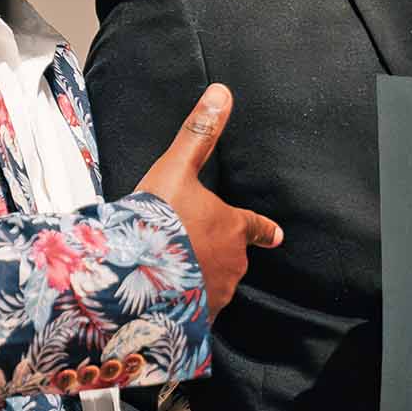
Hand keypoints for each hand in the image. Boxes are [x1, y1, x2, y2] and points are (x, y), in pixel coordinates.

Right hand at [133, 84, 282, 317]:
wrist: (136, 271)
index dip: (264, 230)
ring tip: (175, 275)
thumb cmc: (158, 217)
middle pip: (231, 256)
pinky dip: (187, 306)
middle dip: (215, 253)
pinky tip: (169, 304)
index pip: (255, 226)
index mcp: (233, 227)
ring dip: (200, 279)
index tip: (276, 235)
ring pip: (215, 284)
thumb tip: (222, 93)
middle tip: (190, 248)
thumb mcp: (176, 167)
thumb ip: (198, 134)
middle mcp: (233, 262)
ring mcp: (217, 292)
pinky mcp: (199, 317)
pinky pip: (197, 310)